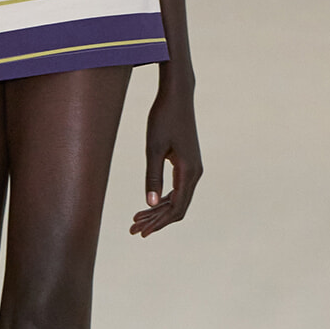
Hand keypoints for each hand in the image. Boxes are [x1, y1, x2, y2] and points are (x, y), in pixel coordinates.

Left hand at [130, 69, 201, 236]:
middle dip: (156, 221)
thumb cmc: (163, 118)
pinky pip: (178, 189)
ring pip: (178, 199)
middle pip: (178, 208)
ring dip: (158, 212)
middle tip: (134, 231)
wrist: (177, 96)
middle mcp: (195, 172)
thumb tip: (150, 203)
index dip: (159, 223)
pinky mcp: (187, 163)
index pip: (176, 208)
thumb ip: (152, 176)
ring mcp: (193, 168)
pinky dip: (163, 199)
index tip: (141, 232)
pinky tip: (148, 204)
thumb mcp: (153, 148)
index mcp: (189, 171)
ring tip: (136, 221)